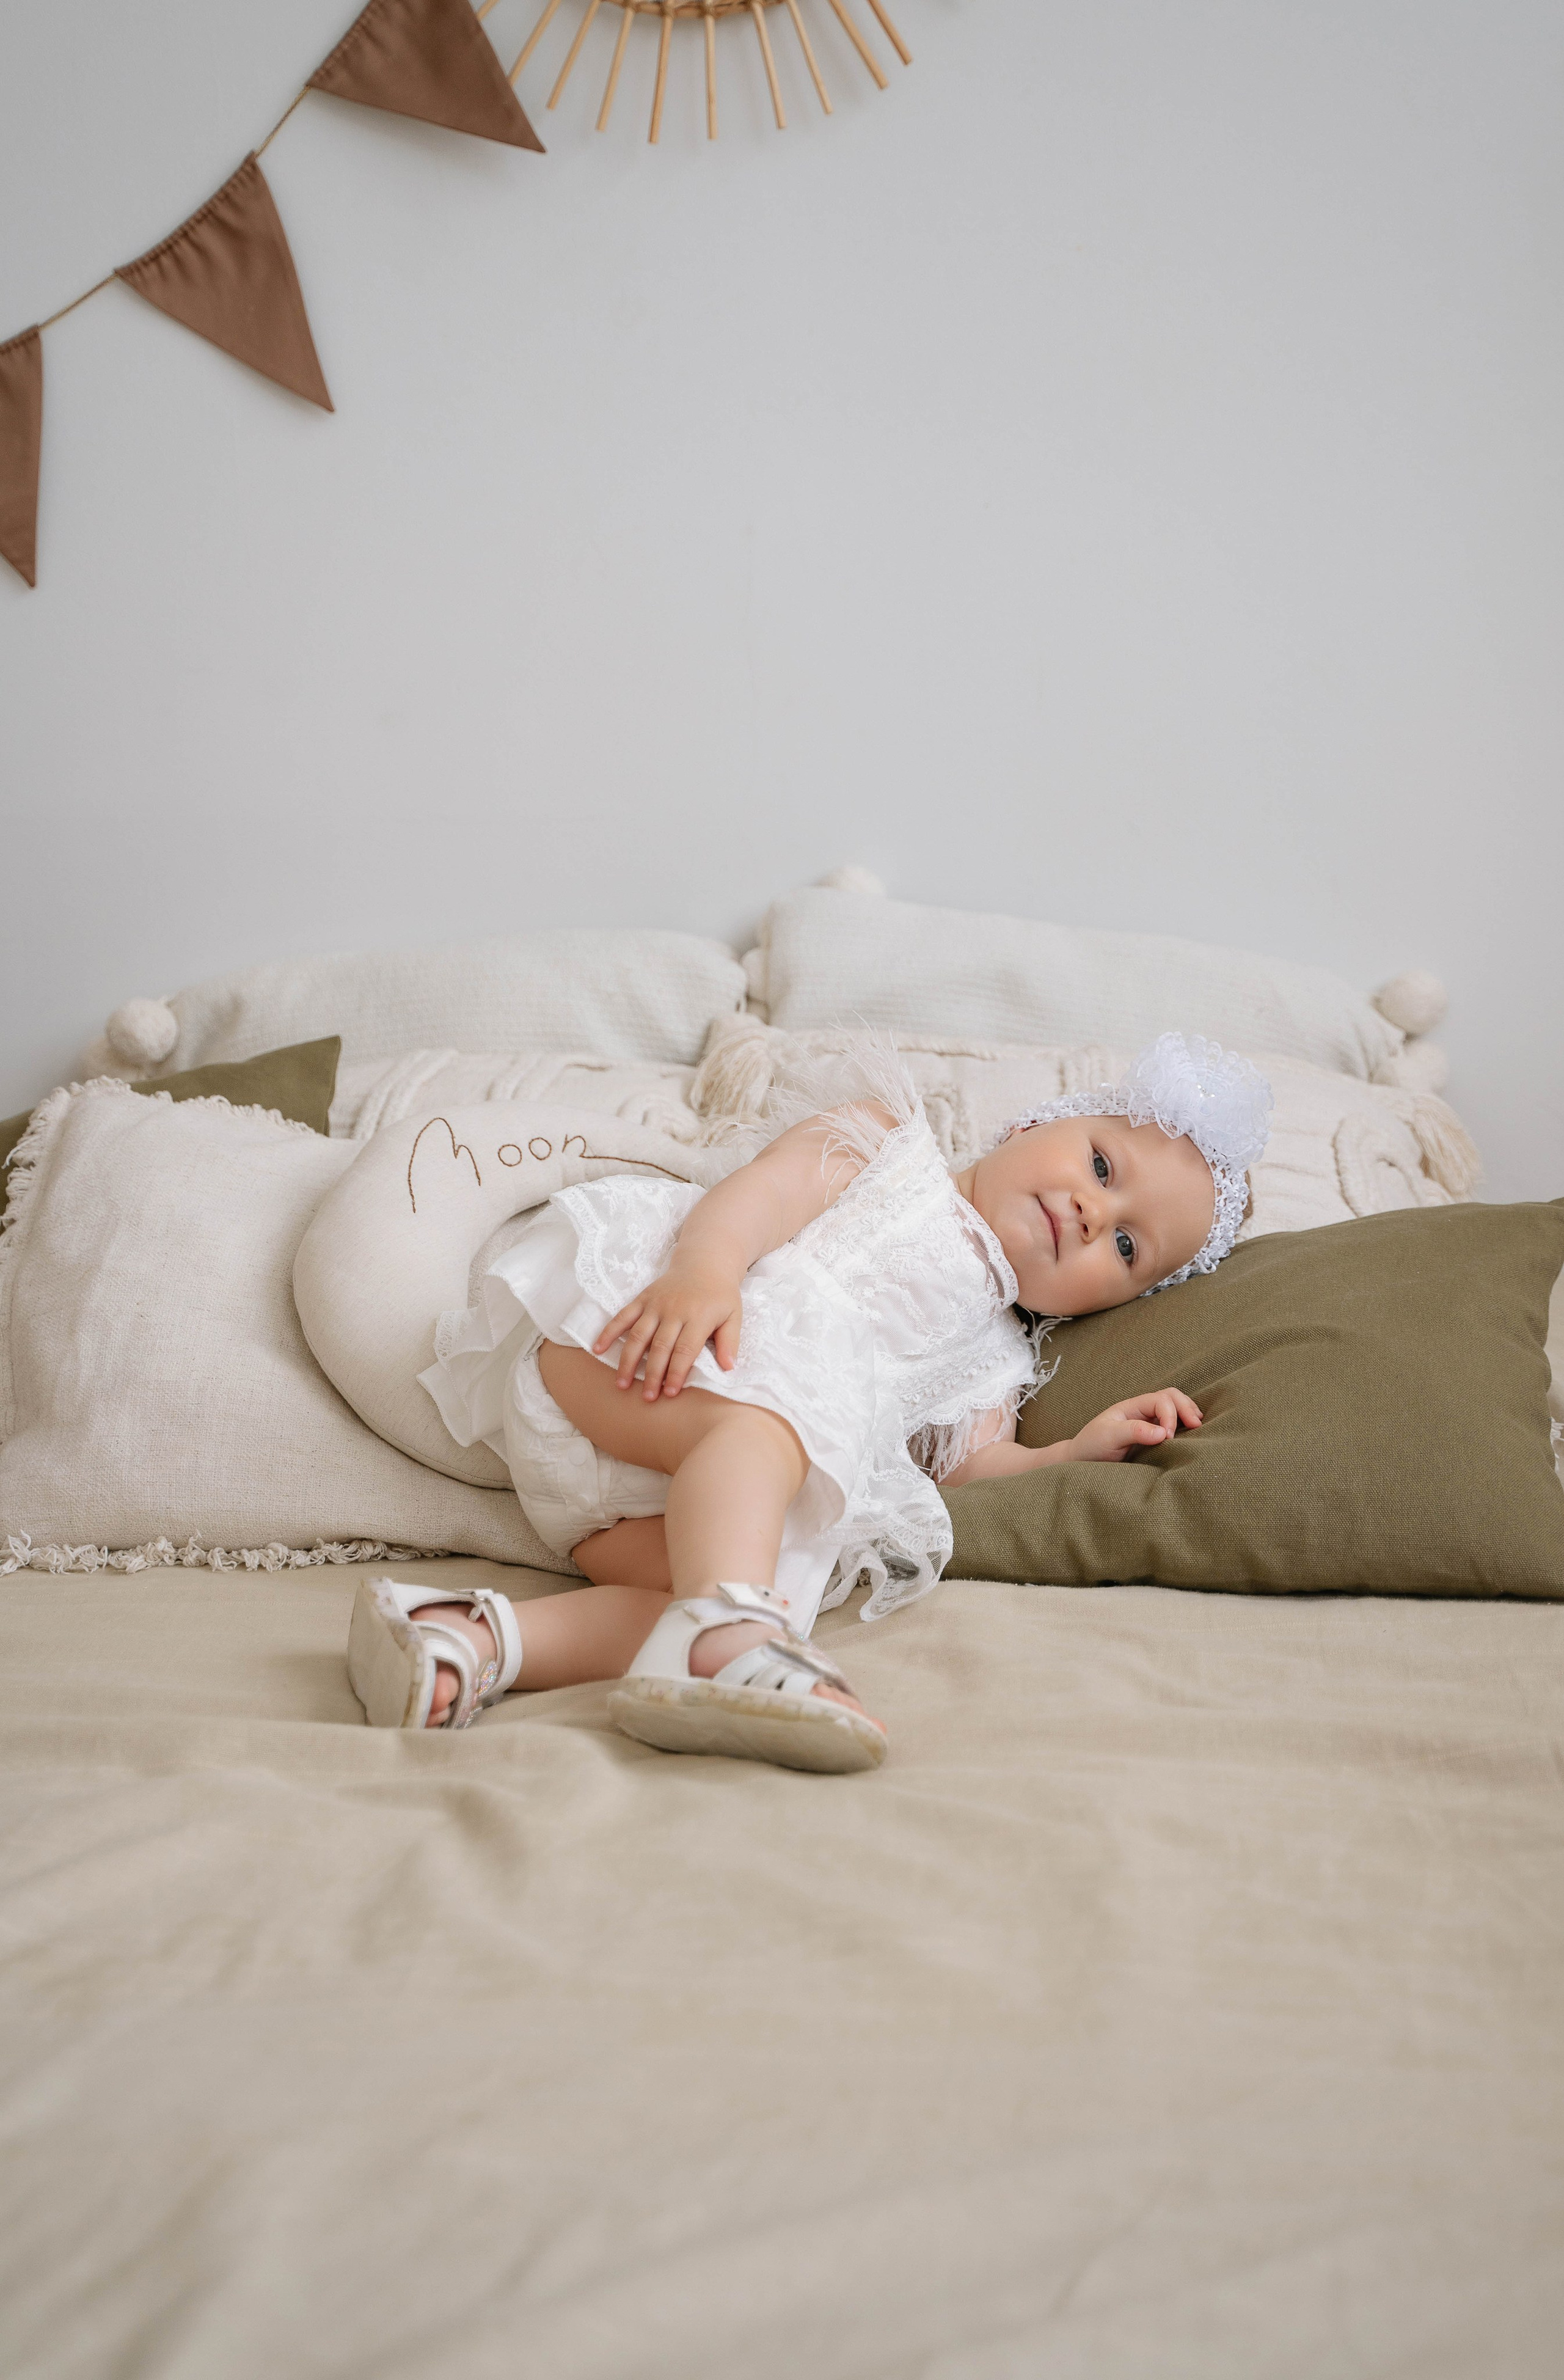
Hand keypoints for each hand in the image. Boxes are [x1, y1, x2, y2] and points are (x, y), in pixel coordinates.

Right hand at [594, 1263, 743, 1399]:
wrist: (704, 1263)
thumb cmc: (720, 1295)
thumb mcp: (734, 1315)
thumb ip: (730, 1342)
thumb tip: (728, 1368)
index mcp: (698, 1317)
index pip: (685, 1350)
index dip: (676, 1373)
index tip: (670, 1393)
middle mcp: (674, 1311)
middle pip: (660, 1347)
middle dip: (653, 1374)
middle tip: (647, 1397)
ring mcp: (655, 1304)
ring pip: (638, 1336)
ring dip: (629, 1361)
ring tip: (622, 1384)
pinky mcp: (643, 1299)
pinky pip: (623, 1316)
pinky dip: (609, 1332)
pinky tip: (599, 1349)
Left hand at [1067, 1388, 1202, 1462]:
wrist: (1080, 1461)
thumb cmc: (1091, 1446)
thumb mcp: (1108, 1437)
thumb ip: (1134, 1432)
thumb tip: (1163, 1433)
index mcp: (1132, 1407)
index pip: (1160, 1400)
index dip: (1169, 1415)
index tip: (1168, 1438)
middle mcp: (1142, 1412)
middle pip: (1171, 1397)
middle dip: (1186, 1407)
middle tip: (1196, 1426)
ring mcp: (1148, 1423)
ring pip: (1175, 1407)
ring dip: (1188, 1413)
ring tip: (1198, 1426)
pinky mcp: (1152, 1437)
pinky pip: (1173, 1424)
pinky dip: (1184, 1426)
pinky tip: (1191, 1434)